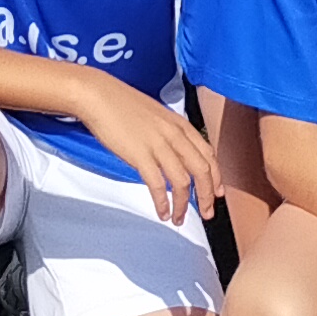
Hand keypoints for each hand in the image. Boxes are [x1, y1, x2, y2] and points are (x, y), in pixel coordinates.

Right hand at [75, 77, 216, 226]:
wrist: (99, 96)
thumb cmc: (123, 105)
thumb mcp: (157, 116)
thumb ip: (170, 134)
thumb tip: (175, 156)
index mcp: (181, 125)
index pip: (208, 155)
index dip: (216, 177)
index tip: (217, 193)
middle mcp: (174, 135)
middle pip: (202, 171)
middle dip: (207, 196)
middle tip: (207, 213)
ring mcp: (158, 145)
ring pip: (182, 182)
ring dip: (183, 205)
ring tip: (178, 219)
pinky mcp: (140, 155)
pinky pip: (157, 184)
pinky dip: (162, 202)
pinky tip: (161, 212)